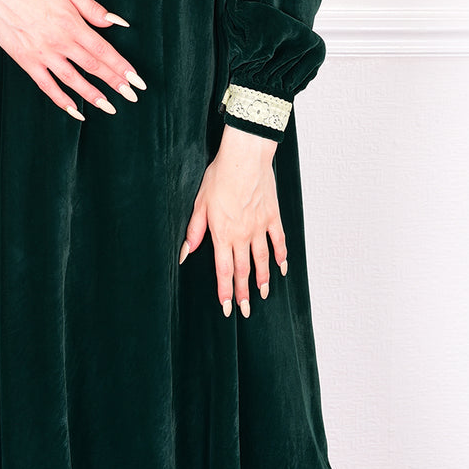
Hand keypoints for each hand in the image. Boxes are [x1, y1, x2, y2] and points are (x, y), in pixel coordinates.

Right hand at [0, 0, 145, 120]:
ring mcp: (43, 54)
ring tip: (110, 107)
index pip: (104, 50)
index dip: (122, 66)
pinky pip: (47, 86)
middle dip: (115, 83)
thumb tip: (117, 23)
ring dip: (93, 95)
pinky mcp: (27, 62)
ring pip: (73, 80)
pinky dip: (61, 100)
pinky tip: (75, 110)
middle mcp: (60, 42)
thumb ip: (94, 9)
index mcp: (73, 24)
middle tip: (132, 96)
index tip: (137, 80)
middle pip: (93, 67)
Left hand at [178, 125, 286, 315]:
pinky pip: (279, 241)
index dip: (225, 290)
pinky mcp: (272, 216)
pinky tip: (282, 267)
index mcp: (222, 233)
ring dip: (263, 279)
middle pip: (243, 270)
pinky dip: (281, 256)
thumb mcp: (200, 203)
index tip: (226, 307)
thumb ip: (195, 230)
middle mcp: (242, 234)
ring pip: (262, 259)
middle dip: (243, 293)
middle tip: (245, 310)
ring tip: (263, 293)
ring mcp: (260, 226)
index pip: (224, 270)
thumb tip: (185, 253)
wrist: (244, 158)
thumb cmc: (220, 176)